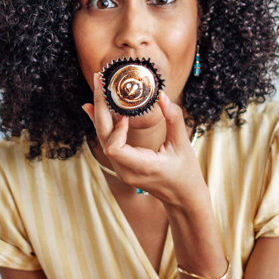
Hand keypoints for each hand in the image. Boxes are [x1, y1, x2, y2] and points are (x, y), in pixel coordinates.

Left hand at [81, 73, 207, 206]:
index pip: (115, 148)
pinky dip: (102, 124)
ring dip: (99, 113)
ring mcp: (121, 169)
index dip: (116, 129)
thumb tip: (161, 94)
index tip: (126, 115)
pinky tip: (93, 108)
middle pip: (104, 138)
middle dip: (100, 108)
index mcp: (142, 168)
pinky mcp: (121, 164)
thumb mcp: (183, 145)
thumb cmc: (185, 172)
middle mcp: (126, 170)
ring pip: (102, 139)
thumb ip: (174, 119)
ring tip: (98, 88)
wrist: (182, 196)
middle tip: (99, 82)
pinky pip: (107, 142)